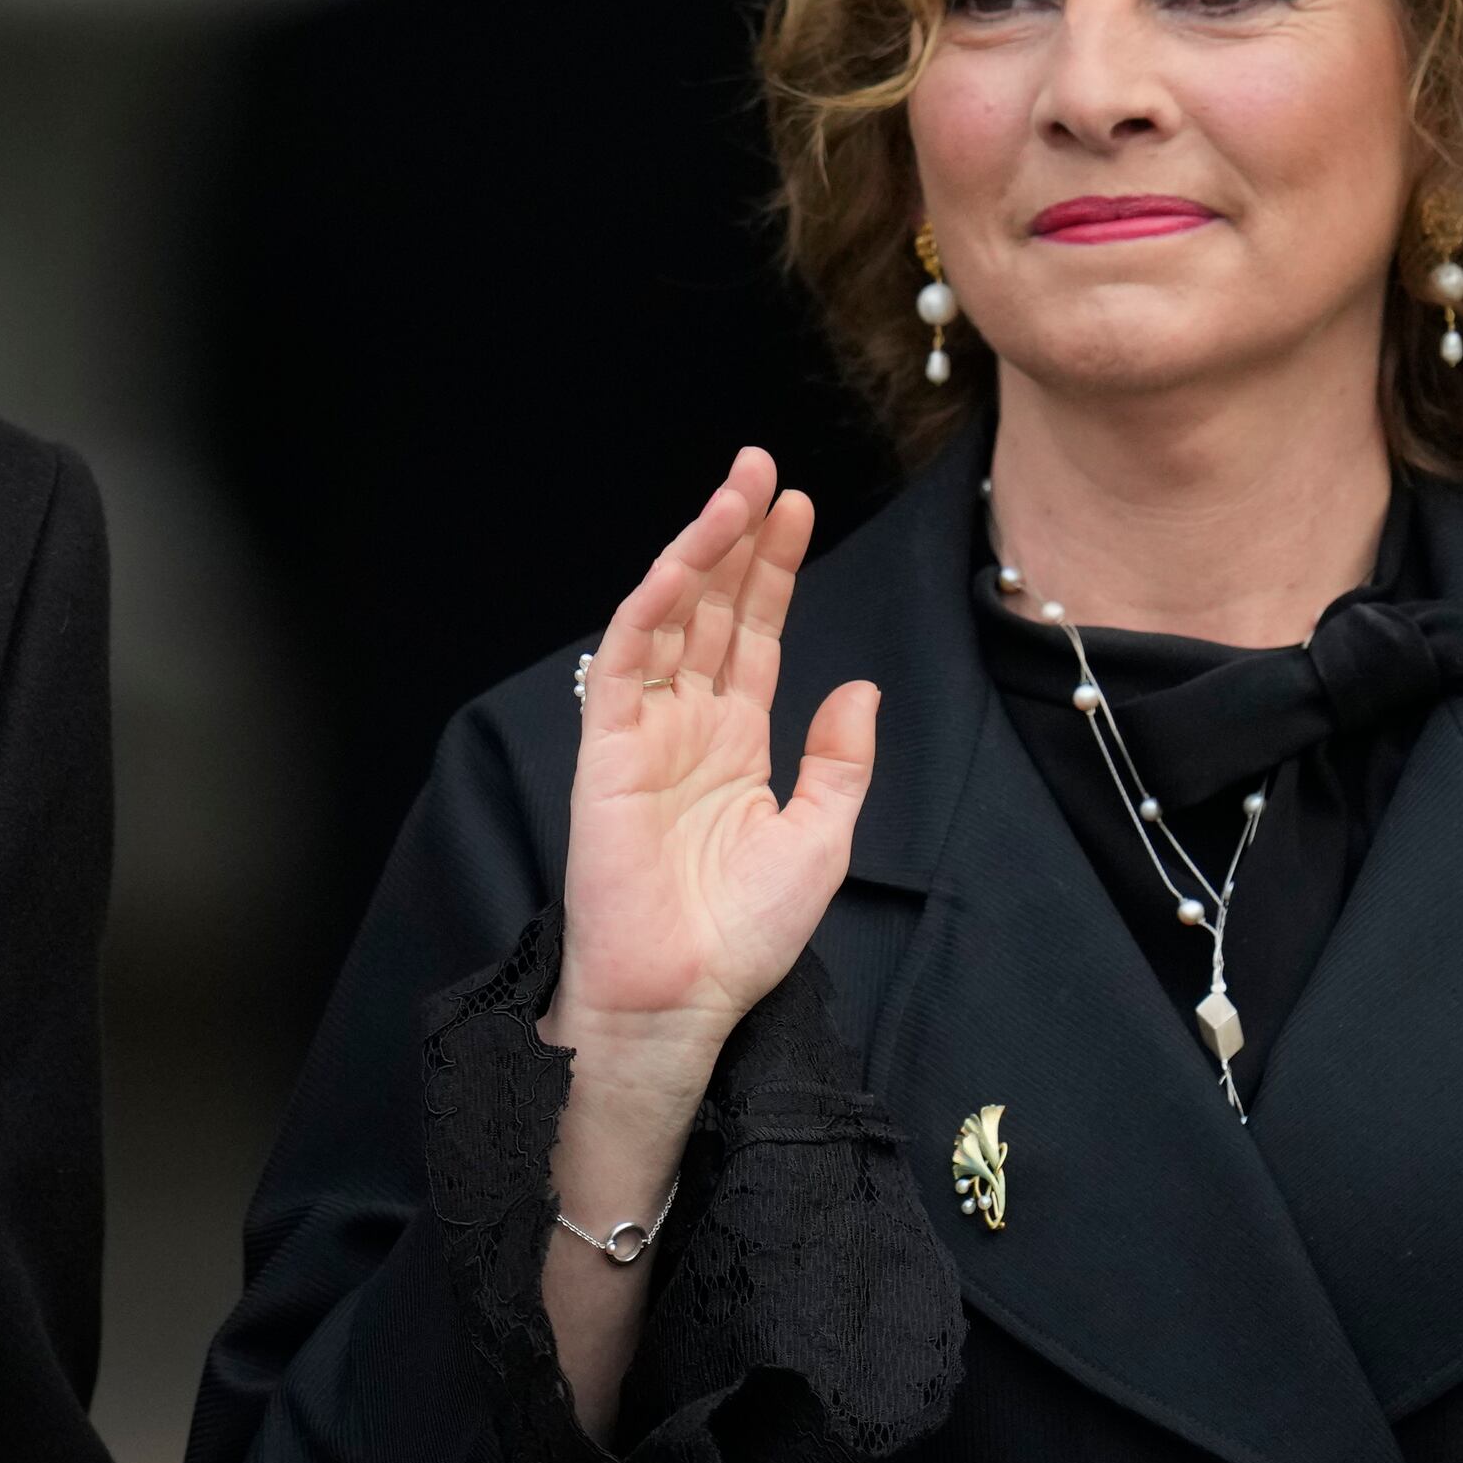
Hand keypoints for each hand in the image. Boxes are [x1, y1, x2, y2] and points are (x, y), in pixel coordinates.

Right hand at [548, 449, 878, 1059]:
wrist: (684, 996)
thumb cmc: (744, 934)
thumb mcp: (822, 837)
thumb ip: (839, 759)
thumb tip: (856, 685)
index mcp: (735, 743)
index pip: (753, 634)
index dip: (773, 569)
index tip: (799, 505)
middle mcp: (688, 725)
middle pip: (712, 609)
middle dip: (737, 537)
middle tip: (761, 467)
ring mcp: (644, 731)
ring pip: (670, 619)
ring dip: (699, 551)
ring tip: (737, 491)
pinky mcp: (606, 748)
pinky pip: (626, 659)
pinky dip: (652, 604)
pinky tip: (683, 560)